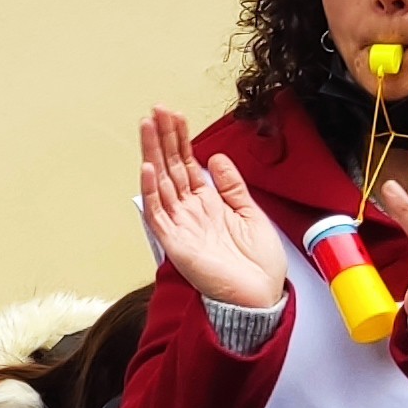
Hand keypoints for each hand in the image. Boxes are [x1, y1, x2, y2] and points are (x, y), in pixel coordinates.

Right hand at [138, 110, 283, 311]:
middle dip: (163, 138)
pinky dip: (152, 191)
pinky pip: (158, 213)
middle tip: (156, 110)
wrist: (260, 297)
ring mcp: (180, 226)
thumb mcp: (251, 214)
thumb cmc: (258, 265)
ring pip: (161, 183)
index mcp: (208, 205)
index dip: (181, 139)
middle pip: (171, 167)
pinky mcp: (175, 242)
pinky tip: (149, 168)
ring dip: (153, 154)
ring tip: (147, 127)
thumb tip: (215, 158)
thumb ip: (232, 186)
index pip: (188, 165)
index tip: (175, 116)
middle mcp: (190, 212)